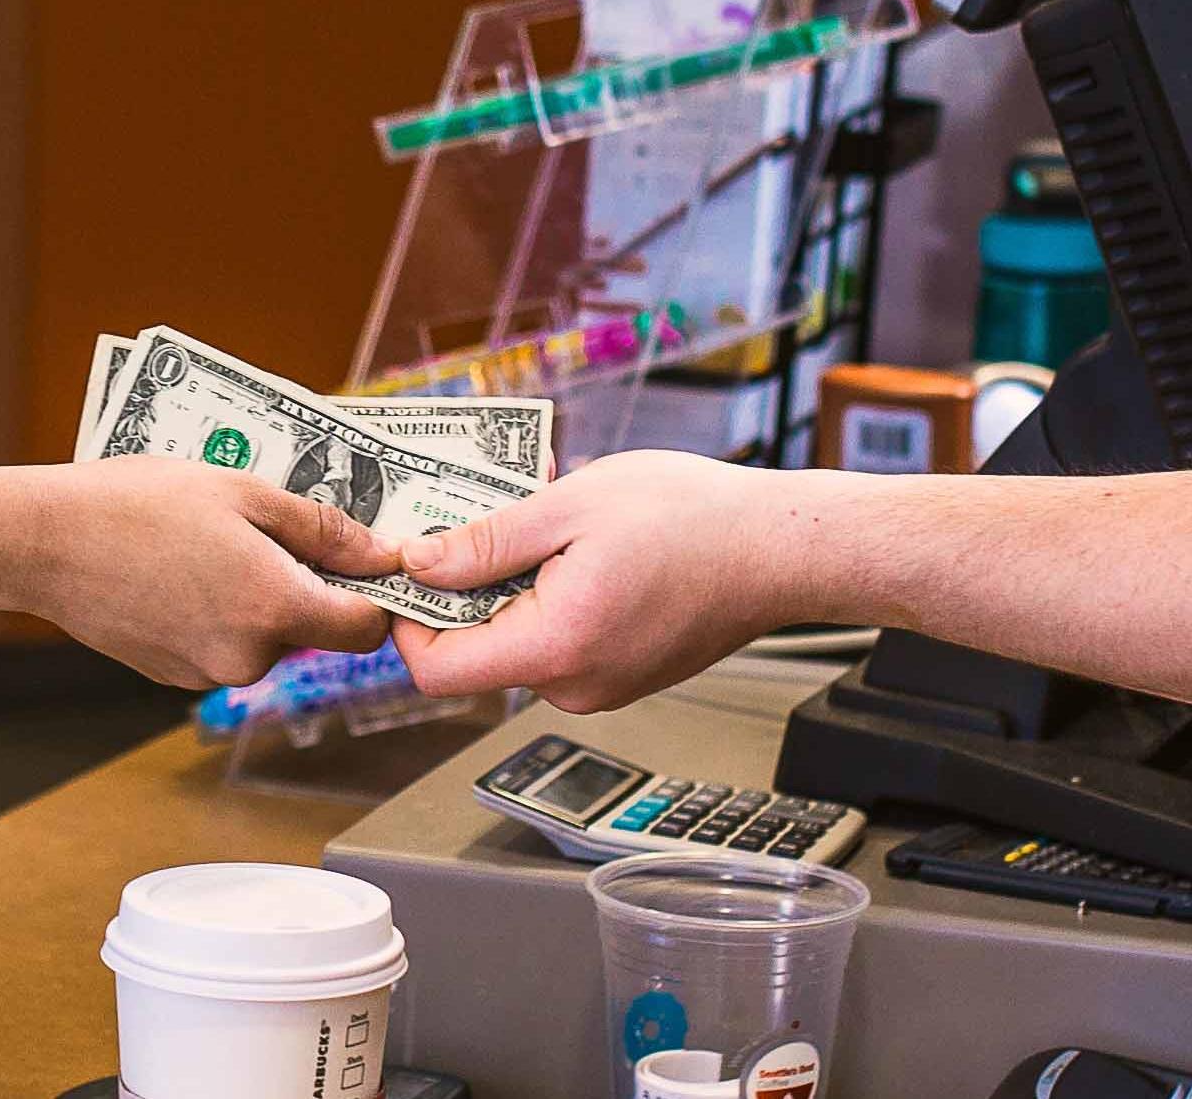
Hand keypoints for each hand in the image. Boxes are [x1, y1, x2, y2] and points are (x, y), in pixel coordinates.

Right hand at [0, 454, 405, 687]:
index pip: (365, 630)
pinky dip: (216, 613)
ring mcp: (206, 673)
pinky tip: (179, 570)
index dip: (374, 594)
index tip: (365, 559)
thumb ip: (323, 529)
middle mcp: (247, 657)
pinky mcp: (172, 676)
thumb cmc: (139, 503)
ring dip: (256, 598)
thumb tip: (384, 553)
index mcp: (274, 608)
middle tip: (265, 528)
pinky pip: (221, 646)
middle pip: (313, 631)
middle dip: (303, 585)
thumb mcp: (244, 492)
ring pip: (265, 640)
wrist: (43, 541)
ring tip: (210, 543)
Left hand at [386, 450, 826, 711]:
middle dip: (464, 585)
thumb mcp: (570, 506)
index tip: (411, 563)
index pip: (436, 670)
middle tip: (482, 515)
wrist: (783, 548)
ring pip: (517, 642)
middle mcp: (572, 685)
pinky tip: (578, 547)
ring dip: (511, 583)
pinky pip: (558, 641)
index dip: (408, 619)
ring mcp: (599, 686)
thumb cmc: (694, 519)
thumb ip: (485, 543)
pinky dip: (549, 596)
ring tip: (546, 521)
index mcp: (554, 648)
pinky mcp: (620, 674)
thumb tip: (418, 564)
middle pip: (474, 652)